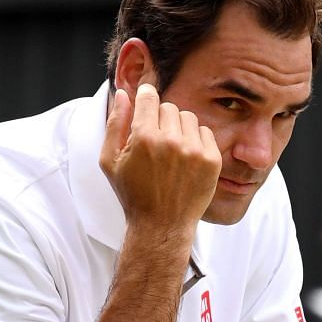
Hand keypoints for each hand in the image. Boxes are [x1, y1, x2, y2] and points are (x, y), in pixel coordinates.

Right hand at [99, 83, 220, 236]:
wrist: (161, 226)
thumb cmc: (133, 195)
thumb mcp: (110, 161)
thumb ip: (115, 124)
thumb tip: (123, 94)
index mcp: (143, 138)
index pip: (149, 96)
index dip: (145, 97)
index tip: (146, 101)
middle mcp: (170, 141)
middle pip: (168, 107)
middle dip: (160, 119)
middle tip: (156, 142)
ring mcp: (194, 151)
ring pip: (187, 117)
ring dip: (179, 128)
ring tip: (171, 151)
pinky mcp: (211, 160)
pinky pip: (205, 132)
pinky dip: (196, 140)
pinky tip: (186, 159)